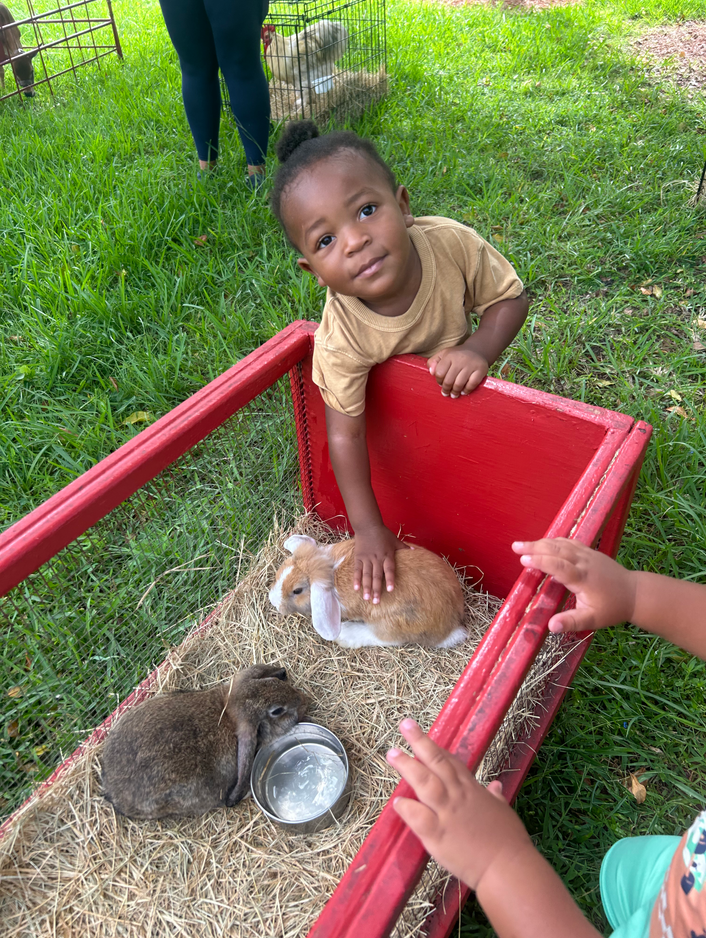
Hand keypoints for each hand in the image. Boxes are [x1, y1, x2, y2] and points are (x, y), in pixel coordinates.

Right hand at [354, 526, 409, 602]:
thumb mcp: (395, 540)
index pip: (389, 570)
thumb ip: (404, 547)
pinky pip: (357, 570)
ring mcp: (367, 559)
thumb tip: (415, 550)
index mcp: (387, 555)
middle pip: (376, 576)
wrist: (367, 525)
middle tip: (376, 602)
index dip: (390, 579)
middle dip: (376, 590)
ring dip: (366, 587)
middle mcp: (377, 559)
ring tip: (366, 598)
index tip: (390, 590)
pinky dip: (356, 579)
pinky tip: (356, 588)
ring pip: (366, 575)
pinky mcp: (358, 558)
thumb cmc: (383, 533)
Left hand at [387, 719, 532, 890]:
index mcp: (473, 790)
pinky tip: (397, 802)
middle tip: (404, 725)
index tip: (422, 736)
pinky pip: (418, 817)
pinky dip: (407, 808)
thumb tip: (495, 786)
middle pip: (437, 763)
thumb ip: (494, 797)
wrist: (508, 868)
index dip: (435, 748)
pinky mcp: (437, 835)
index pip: (451, 762)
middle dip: (420, 742)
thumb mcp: (504, 811)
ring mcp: (446, 814)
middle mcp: (458, 796)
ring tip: (392, 753)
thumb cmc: (509, 841)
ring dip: (408, 766)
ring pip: (425, 783)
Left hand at [427, 346, 487, 397]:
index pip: (439, 373)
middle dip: (446, 389)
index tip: (440, 383)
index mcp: (449, 355)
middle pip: (449, 380)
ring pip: (459, 384)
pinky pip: (472, 384)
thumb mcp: (443, 354)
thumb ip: (433, 362)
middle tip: (446, 393)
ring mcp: (471, 365)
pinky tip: (463, 392)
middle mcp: (460, 359)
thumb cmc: (456, 355)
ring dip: (455, 392)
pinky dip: (466, 390)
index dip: (439, 381)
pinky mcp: (481, 370)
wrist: (477, 350)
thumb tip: (431, 372)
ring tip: (453, 395)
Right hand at [512, 538, 637, 632]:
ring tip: (523, 545)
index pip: (559, 565)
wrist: (635, 593)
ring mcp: (588, 554)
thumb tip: (551, 626)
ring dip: (542, 542)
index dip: (541, 561)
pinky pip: (569, 542)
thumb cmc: (612, 608)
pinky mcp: (590, 552)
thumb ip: (571, 622)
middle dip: (535, 547)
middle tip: (515, 547)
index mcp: (583, 578)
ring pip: (562, 543)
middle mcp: (584, 562)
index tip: (523, 560)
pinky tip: (544, 543)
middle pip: (557, 549)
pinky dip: (554, 541)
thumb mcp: (592, 620)